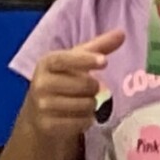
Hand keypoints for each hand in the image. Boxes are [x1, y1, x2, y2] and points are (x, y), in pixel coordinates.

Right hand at [23, 30, 124, 150]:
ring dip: (92, 105)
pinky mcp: (48, 125)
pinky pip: (82, 122)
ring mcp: (43, 106)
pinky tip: (78, 116)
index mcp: (47, 63)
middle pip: (85, 85)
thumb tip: (122, 33)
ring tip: (82, 102)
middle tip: (88, 88)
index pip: (65, 59)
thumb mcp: (75, 62)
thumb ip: (98, 47)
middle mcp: (41, 83)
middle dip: (94, 88)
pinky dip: (86, 120)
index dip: (85, 60)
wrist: (38, 113)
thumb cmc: (62, 80)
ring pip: (86, 105)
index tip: (104, 61)